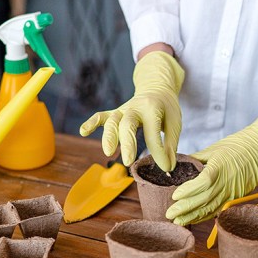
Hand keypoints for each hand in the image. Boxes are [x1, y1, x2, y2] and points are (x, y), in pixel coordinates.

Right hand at [79, 51, 183, 171]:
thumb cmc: (166, 109)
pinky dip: (91, 123)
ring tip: (108, 152)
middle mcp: (135, 108)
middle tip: (128, 161)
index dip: (159, 153)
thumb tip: (168, 169)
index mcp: (153, 109)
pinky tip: (83, 131)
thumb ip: (171, 145)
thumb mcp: (175, 123)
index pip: (154, 134)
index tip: (165, 168)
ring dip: (108, 136)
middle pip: (128, 124)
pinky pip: (101, 116)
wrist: (156, 88)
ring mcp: (123, 110)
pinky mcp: (115, 113)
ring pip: (112, 121)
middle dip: (127, 143)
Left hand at [166, 98, 257, 224]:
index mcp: (220, 167)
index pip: (202, 183)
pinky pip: (219, 209)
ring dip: (193, 217)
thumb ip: (196, 159)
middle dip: (185, 209)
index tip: (174, 195)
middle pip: (204, 199)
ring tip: (178, 222)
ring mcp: (233, 192)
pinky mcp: (237, 197)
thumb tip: (177, 165)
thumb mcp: (214, 148)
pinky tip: (193, 219)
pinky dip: (205, 216)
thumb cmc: (238, 144)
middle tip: (169, 215)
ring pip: (211, 208)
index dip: (188, 191)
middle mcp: (227, 182)